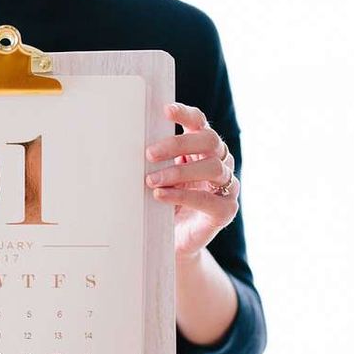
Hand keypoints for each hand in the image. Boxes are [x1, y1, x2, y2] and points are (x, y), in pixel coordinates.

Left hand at [145, 102, 239, 262]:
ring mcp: (227, 187)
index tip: (165, 110)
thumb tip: (126, 143)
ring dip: (178, 172)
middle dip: (178, 144)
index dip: (186, 114)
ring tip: (151, 180)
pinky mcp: (225, 211)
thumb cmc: (163, 204)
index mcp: (203, 149)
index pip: (200, 123)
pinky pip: (209, 200)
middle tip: (149, 154)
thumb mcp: (157, 177)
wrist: (172, 242)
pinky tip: (161, 196)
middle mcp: (220, 163)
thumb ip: (153, 161)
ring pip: (212, 168)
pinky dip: (183, 196)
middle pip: (210, 140)